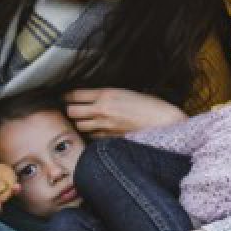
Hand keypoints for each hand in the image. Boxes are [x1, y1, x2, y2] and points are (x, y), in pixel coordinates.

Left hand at [65, 88, 184, 136]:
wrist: (165, 123)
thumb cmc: (150, 105)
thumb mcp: (126, 92)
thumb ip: (106, 94)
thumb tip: (91, 97)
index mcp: (106, 94)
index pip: (75, 94)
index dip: (67, 95)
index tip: (65, 96)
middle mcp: (102, 110)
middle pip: (72, 111)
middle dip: (70, 109)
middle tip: (72, 108)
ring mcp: (105, 126)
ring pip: (79, 126)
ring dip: (79, 122)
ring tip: (83, 119)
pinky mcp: (110, 139)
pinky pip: (91, 136)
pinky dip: (90, 133)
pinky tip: (95, 129)